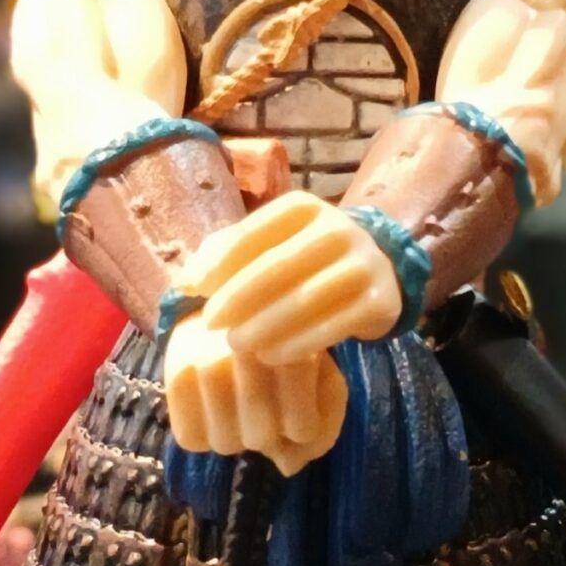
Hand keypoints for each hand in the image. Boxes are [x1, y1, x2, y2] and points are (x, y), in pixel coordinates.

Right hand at [162, 313, 348, 475]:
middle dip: (268, 435)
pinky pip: (192, 439)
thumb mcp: (321, 383)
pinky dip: (203, 435)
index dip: (302, 432)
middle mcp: (248, 352)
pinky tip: (213, 409)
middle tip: (266, 407)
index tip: (300, 409)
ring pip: (225, 443)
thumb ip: (321, 429)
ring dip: (235, 436)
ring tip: (239, 406)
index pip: (302, 430)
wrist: (229, 314)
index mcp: (295, 348)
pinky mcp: (174, 377)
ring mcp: (206, 363)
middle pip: (261, 439)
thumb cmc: (284, 354)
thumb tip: (287, 467)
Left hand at [187, 190, 403, 364]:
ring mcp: (364, 264)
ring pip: (306, 298)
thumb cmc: (304, 260)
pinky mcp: (381, 300)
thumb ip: (224, 255)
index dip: (220, 262)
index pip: (254, 232)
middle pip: (278, 265)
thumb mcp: (269, 244)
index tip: (193, 290)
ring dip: (265, 325)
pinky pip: (334, 326)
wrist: (377, 272)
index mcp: (304, 209)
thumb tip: (184, 284)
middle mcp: (339, 229)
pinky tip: (270, 356)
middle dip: (239, 297)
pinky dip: (298, 344)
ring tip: (236, 344)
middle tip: (210, 324)